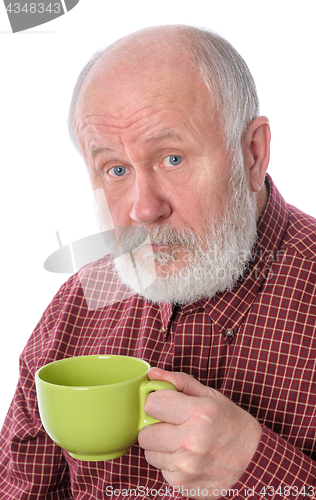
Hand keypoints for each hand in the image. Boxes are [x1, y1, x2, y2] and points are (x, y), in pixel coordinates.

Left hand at [138, 368, 261, 498]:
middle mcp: (191, 441)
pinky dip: (171, 463)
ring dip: (161, 447)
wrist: (254, 460)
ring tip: (182, 441)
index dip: (157, 401)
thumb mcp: (209, 395)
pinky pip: (161, 470)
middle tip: (173, 425)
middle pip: (145, 433)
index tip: (166, 403)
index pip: (152, 404)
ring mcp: (186, 467)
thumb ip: (179, 382)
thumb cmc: (230, 423)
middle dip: (155, 427)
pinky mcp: (183, 485)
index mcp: (199, 413)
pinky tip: (188, 457)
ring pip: (150, 454)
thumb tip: (152, 373)